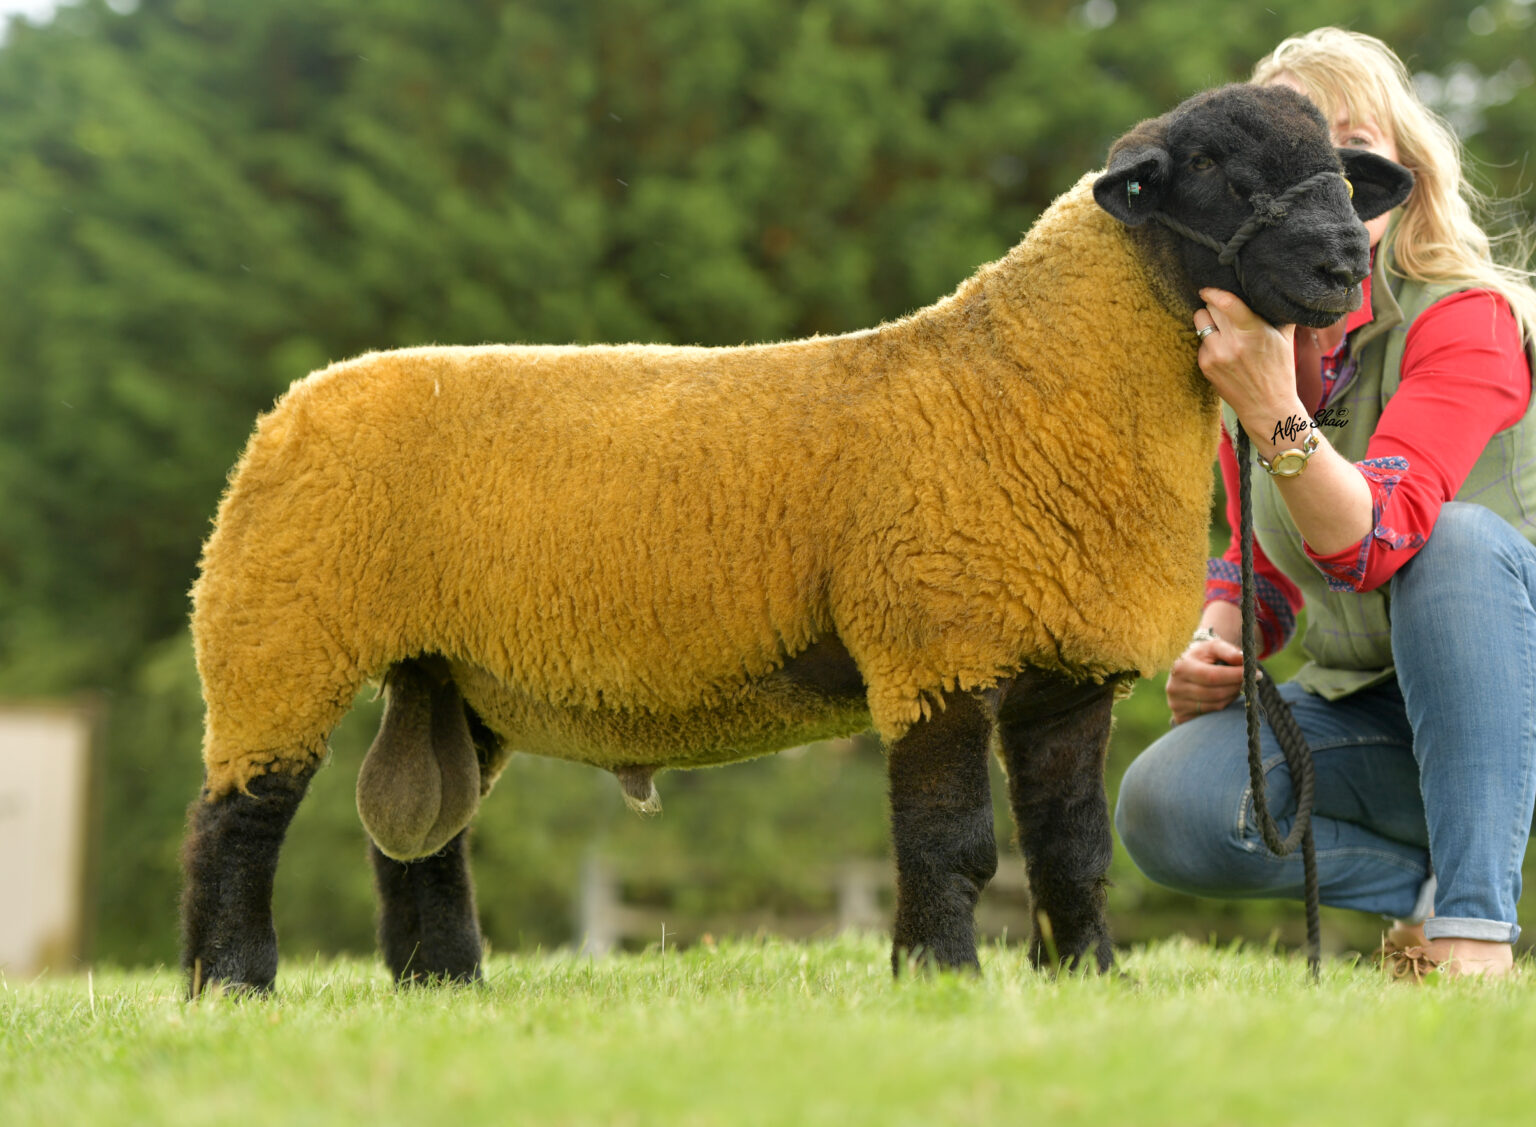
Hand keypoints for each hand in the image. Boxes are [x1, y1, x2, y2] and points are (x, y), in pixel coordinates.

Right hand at [1166, 634, 1245, 723]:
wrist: (1184, 668)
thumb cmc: (1202, 656)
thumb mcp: (1213, 647)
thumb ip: (1229, 651)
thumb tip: (1244, 659)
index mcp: (1181, 667)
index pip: (1212, 676)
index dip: (1235, 676)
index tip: (1256, 673)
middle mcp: (1174, 687)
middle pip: (1216, 693)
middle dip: (1237, 687)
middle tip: (1249, 681)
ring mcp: (1176, 704)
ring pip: (1215, 706)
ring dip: (1231, 697)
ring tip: (1235, 687)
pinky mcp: (1180, 717)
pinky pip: (1210, 716)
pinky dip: (1222, 707)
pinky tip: (1224, 697)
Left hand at [1193, 289, 1303, 439]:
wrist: (1267, 406)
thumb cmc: (1279, 369)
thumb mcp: (1285, 338)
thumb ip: (1278, 312)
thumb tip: (1273, 289)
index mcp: (1253, 331)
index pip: (1226, 302)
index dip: (1214, 291)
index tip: (1208, 288)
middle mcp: (1231, 343)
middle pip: (1209, 308)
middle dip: (1214, 304)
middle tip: (1222, 307)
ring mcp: (1215, 355)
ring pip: (1200, 321)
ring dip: (1208, 319)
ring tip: (1221, 326)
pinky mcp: (1205, 366)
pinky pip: (1200, 341)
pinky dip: (1209, 340)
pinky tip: (1223, 348)